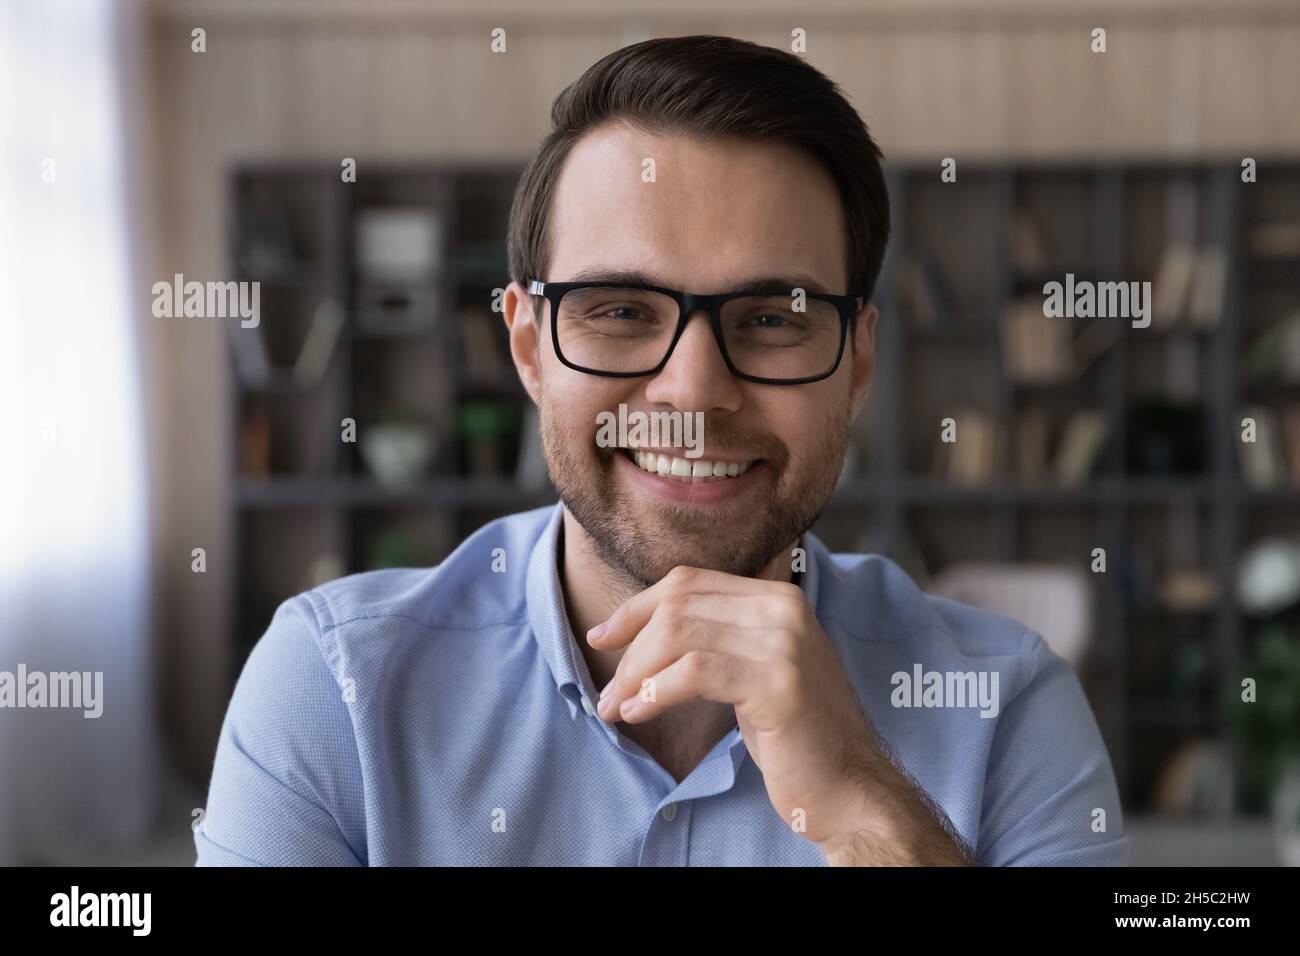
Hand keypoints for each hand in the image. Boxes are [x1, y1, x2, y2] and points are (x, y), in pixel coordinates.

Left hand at [588, 565, 972, 865]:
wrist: (850, 787)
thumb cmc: (793, 736)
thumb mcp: (753, 669)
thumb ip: (716, 638)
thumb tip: (637, 630)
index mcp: (777, 597)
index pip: (688, 582)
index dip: (636, 607)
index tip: (600, 637)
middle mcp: (784, 608)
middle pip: (677, 605)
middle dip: (630, 648)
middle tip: (607, 694)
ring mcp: (784, 643)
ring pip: (679, 634)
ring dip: (634, 675)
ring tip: (615, 709)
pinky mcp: (779, 682)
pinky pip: (694, 672)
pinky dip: (654, 691)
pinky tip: (639, 714)